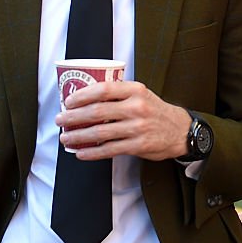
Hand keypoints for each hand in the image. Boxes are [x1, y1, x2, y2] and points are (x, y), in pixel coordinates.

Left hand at [56, 81, 190, 160]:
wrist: (180, 130)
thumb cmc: (155, 111)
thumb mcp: (142, 94)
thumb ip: (119, 94)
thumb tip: (85, 99)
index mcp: (136, 90)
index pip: (103, 89)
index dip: (82, 95)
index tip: (68, 101)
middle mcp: (137, 107)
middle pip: (97, 111)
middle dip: (73, 117)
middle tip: (61, 120)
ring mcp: (138, 127)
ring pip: (100, 132)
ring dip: (78, 136)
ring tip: (66, 137)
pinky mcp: (139, 145)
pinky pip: (109, 150)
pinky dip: (92, 152)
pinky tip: (81, 153)